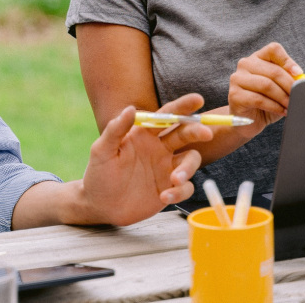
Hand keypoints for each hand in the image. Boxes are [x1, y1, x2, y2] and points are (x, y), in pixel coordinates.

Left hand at [80, 93, 213, 225]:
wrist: (99, 206)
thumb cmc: (98, 174)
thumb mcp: (102, 150)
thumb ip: (115, 130)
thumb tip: (130, 108)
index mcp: (145, 134)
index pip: (166, 116)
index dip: (183, 107)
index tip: (198, 99)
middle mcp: (159, 148)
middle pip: (185, 134)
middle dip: (197, 131)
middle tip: (206, 133)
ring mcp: (166, 168)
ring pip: (190, 161)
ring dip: (188, 168)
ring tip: (175, 179)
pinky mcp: (169, 188)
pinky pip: (185, 187)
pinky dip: (179, 191)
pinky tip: (163, 196)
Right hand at [228, 42, 302, 132]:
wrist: (249, 121)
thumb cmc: (266, 102)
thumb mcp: (282, 90)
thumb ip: (294, 82)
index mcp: (258, 58)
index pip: (273, 49)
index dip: (288, 60)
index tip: (298, 73)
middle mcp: (245, 64)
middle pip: (273, 70)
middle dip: (290, 85)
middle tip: (299, 96)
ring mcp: (237, 79)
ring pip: (266, 85)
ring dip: (283, 97)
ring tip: (291, 105)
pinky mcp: (235, 95)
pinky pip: (258, 99)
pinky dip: (274, 106)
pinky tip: (282, 111)